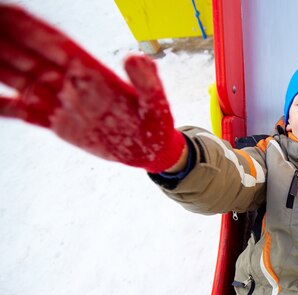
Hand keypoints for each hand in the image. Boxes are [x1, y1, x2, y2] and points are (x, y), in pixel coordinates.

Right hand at [0, 5, 185, 172]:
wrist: (149, 151)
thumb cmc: (155, 124)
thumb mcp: (155, 103)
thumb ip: (146, 80)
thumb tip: (134, 57)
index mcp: (91, 72)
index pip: (54, 44)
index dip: (29, 28)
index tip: (6, 11)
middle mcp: (70, 82)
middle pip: (29, 55)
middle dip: (5, 39)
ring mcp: (61, 102)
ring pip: (20, 79)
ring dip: (0, 65)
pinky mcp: (58, 123)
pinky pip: (25, 112)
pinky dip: (5, 107)